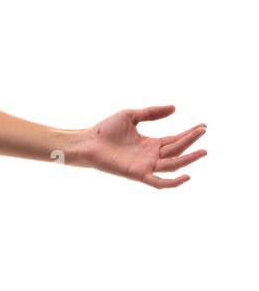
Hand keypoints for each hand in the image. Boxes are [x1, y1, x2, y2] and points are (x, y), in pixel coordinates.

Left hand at [73, 105, 205, 188]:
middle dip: (191, 141)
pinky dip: (173, 182)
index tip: (203, 126)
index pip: (176, 140)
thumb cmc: (105, 130)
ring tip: (203, 151)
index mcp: (151, 144)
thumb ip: (151, 112)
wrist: (87, 142)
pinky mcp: (138, 174)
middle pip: (177, 150)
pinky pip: (159, 182)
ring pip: (173, 165)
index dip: (190, 134)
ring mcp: (146, 166)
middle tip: (203, 131)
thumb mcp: (131, 116)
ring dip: (189, 159)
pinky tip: (186, 176)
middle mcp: (151, 156)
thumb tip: (175, 108)